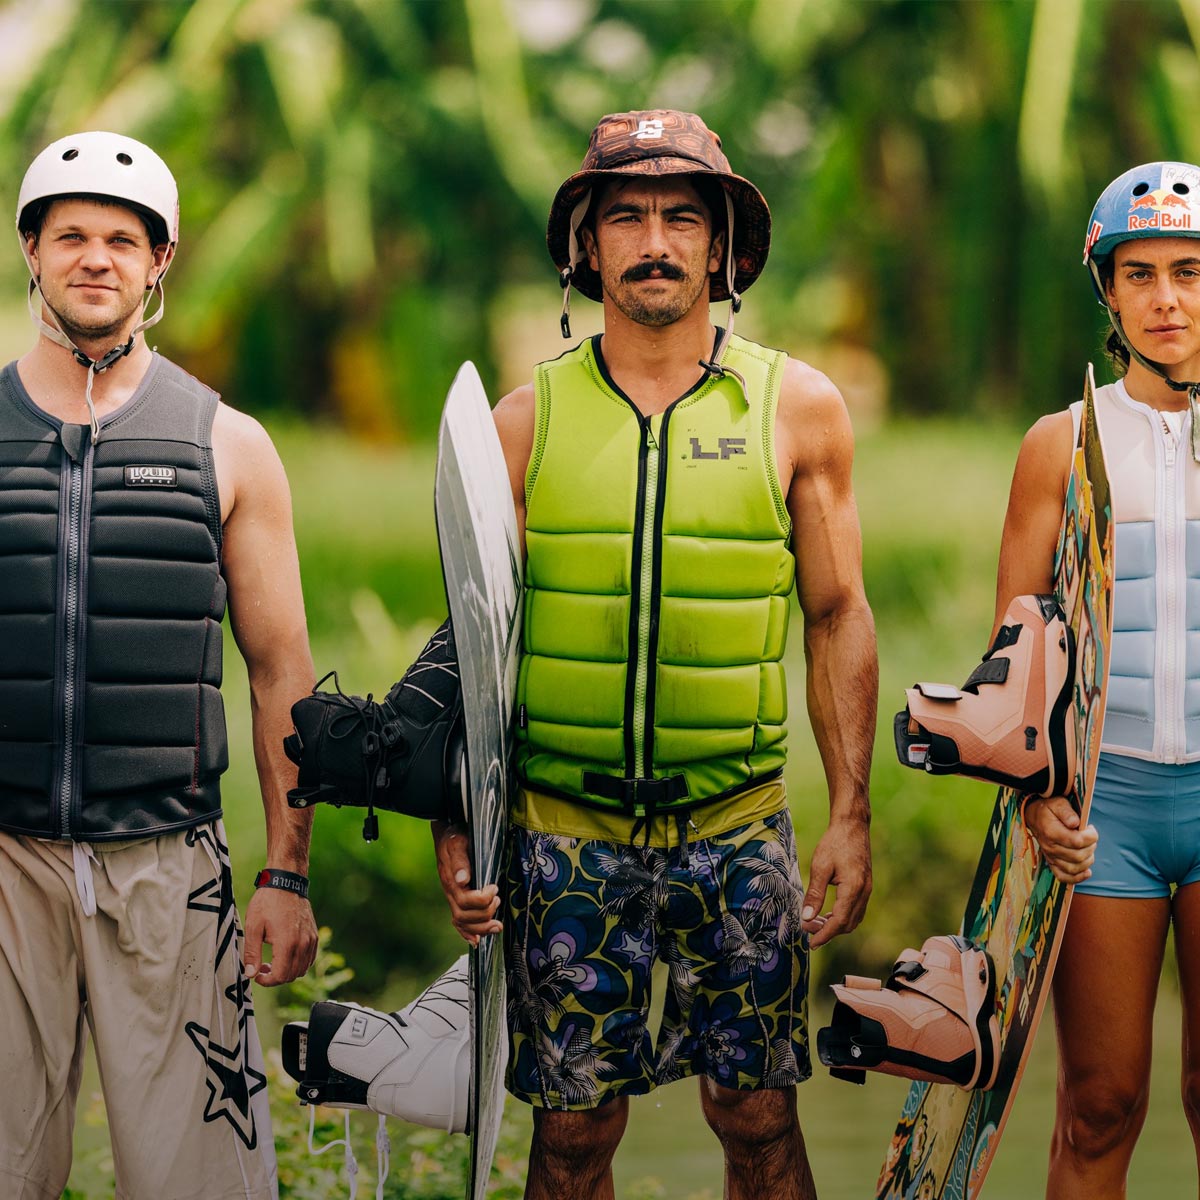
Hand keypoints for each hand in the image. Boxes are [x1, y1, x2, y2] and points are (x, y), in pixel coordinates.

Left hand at [243, 887, 317, 985]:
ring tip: (274, 961)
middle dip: (275, 978)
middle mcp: (303, 943)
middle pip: (292, 976)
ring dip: (287, 972)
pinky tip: (286, 955)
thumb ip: (252, 953)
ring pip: (302, 969)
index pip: (281, 976)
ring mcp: (311, 939)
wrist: (286, 882)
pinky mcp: (314, 935)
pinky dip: (298, 963)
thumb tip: (250, 974)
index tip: (256, 975)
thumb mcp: (253, 926)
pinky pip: (310, 959)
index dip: (267, 981)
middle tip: (262, 968)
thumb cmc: (268, 902)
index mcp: (287, 943)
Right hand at [432, 821, 500, 944]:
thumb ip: (460, 861)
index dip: (481, 900)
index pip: (464, 900)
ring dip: (481, 927)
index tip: (494, 888)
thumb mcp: (458, 842)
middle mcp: (450, 891)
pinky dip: (467, 933)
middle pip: (464, 915)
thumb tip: (463, 879)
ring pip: (462, 922)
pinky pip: (458, 922)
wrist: (447, 834)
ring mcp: (452, 896)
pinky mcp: (456, 898)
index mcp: (450, 880)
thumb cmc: (455, 837)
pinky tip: (477, 939)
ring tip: (497, 924)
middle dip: (484, 913)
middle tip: (498, 900)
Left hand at [802, 814, 871, 948]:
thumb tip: (807, 918)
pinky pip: (856, 910)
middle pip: (848, 924)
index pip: (839, 922)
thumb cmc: (834, 843)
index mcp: (853, 888)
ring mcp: (867, 890)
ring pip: (853, 919)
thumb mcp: (820, 867)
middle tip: (808, 929)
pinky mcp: (865, 886)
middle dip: (828, 931)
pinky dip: (842, 916)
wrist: (852, 826)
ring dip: (835, 925)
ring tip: (815, 922)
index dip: (825, 935)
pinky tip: (828, 912)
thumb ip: (814, 894)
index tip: (811, 943)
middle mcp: (864, 892)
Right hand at [1023, 795, 1097, 883]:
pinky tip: (1087, 872)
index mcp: (1052, 832)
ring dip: (1087, 860)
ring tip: (1088, 848)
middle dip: (1091, 847)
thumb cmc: (1049, 809)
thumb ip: (1067, 812)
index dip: (1091, 837)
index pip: (1077, 841)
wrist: (1034, 815)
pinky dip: (1077, 878)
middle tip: (1090, 837)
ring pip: (1074, 868)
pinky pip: (1063, 877)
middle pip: (1078, 856)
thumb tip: (1076, 823)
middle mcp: (1050, 847)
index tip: (1091, 829)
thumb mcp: (1058, 803)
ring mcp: (1050, 856)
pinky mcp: (1052, 862)